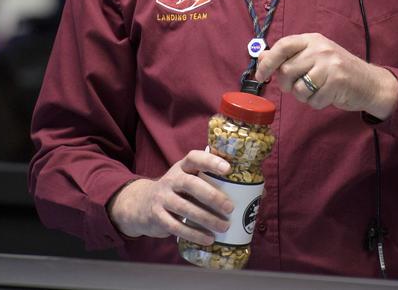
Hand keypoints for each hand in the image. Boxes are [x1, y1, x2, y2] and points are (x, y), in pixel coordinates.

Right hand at [107, 150, 233, 244]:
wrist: (141, 204)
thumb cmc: (176, 192)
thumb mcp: (187, 180)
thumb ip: (210, 182)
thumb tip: (255, 192)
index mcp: (182, 167)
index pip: (194, 158)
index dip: (211, 161)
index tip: (228, 169)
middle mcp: (171, 179)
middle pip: (191, 184)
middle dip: (212, 196)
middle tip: (230, 208)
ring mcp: (162, 198)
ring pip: (185, 208)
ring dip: (207, 219)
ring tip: (224, 227)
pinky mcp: (157, 217)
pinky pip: (176, 227)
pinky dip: (194, 234)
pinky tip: (208, 239)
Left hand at [254, 32, 397, 119]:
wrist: (370, 82)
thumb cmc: (337, 71)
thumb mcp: (313, 57)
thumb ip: (289, 56)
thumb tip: (261, 57)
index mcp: (312, 40)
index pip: (283, 45)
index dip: (268, 61)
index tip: (261, 75)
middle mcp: (321, 49)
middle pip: (287, 70)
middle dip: (288, 84)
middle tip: (299, 85)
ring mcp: (330, 65)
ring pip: (298, 88)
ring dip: (303, 96)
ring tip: (316, 90)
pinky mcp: (337, 83)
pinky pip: (313, 100)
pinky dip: (317, 103)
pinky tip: (327, 95)